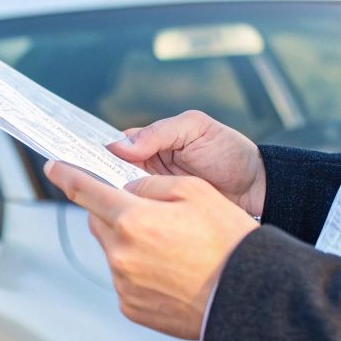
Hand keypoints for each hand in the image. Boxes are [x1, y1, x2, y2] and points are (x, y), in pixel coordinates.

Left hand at [44, 164, 258, 339]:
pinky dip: (140, 272)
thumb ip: (150, 186)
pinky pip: (125, 279)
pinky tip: (172, 273)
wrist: (250, 298)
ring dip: (132, 244)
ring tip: (174, 251)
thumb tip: (126, 191)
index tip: (54, 168)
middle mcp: (120, 253)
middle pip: (100, 222)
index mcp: (132, 220)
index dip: (67, 176)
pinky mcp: (131, 307)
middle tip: (152, 216)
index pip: (86, 191)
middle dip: (116, 214)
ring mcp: (124, 284)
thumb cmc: (229, 242)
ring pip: (114, 251)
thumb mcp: (195, 191)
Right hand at [107, 111, 266, 217]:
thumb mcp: (195, 128)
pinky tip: (126, 211)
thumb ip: (158, 132)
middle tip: (93, 180)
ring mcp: (153, 189)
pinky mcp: (162, 210)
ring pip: (121, 191)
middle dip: (101, 175)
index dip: (99, 150)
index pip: (115, 144)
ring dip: (115, 194)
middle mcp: (147, 164)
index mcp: (151, 139)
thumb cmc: (229, 152)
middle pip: (111, 170)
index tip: (84, 157)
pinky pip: (139, 209)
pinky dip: (132, 209)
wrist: (255, 187)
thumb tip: (120, 146)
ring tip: (107, 197)